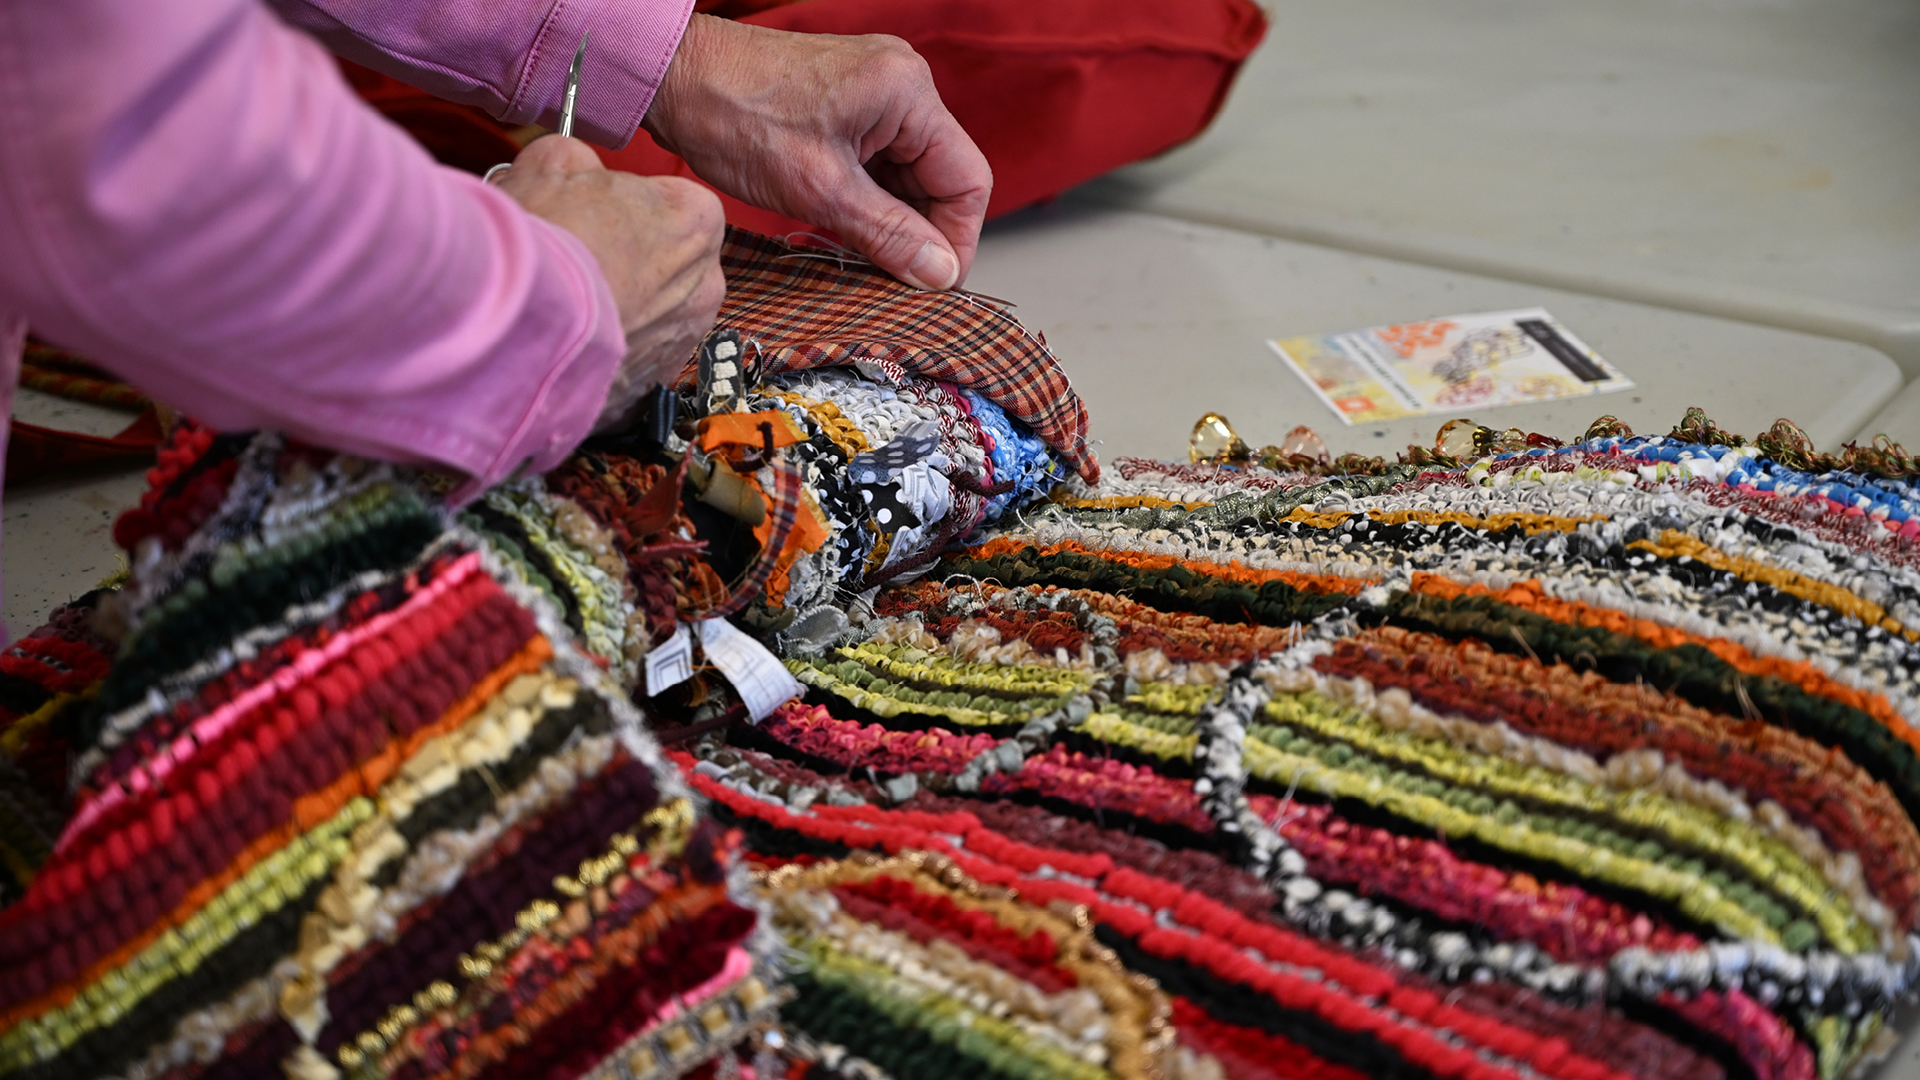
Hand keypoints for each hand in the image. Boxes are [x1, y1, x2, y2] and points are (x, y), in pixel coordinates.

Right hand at [495, 136, 725, 429]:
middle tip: (576, 255)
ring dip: (619, 306)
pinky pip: (633, 358)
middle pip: (668, 261)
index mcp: (696, 220)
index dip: (626, 204)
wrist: (519, 324)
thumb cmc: (546, 239)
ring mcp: (684, 340)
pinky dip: (606, 350)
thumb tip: (571, 165)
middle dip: (628, 257)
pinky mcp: (652, 385)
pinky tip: (567, 340)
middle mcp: (706, 284)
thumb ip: (576, 161)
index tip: (592, 210)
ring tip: (566, 303)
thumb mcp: (552, 164)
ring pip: (653, 313)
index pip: (673, 202)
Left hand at [643, 15, 991, 290]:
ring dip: (889, 220)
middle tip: (893, 279)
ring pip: (908, 176)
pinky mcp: (848, 104)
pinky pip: (878, 163)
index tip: (937, 284)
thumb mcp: (820, 191)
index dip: (957, 240)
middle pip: (940, 178)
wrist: (673, 78)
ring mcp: (875, 92)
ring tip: (858, 255)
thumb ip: (888, 235)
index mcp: (908, 93)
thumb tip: (937, 274)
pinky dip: (866, 200)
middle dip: (919, 232)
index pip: (968, 180)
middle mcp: (901, 84)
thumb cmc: (734, 113)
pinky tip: (842, 228)